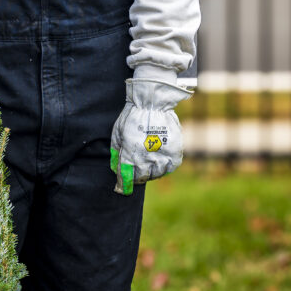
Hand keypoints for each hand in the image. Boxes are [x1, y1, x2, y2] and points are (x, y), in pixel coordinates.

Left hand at [110, 72, 191, 195]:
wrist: (152, 103)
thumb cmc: (131, 116)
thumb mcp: (117, 133)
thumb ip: (117, 152)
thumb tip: (115, 168)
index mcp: (131, 152)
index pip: (127, 176)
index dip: (124, 184)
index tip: (121, 187)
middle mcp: (148, 156)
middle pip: (142, 176)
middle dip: (136, 177)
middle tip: (134, 173)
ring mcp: (163, 154)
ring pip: (156, 173)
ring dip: (150, 172)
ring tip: (146, 166)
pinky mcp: (175, 151)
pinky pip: (170, 167)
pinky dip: (164, 167)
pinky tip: (158, 162)